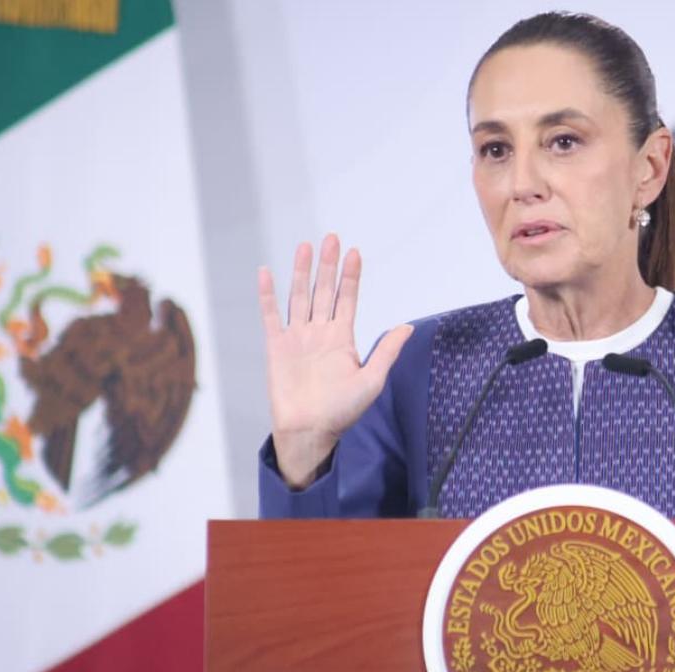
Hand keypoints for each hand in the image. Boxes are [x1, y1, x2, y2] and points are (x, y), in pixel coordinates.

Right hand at [258, 234, 411, 487]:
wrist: (310, 431)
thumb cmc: (342, 412)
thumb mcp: (372, 380)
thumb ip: (386, 351)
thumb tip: (407, 327)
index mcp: (342, 339)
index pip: (347, 299)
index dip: (351, 276)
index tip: (355, 252)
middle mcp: (320, 333)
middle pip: (324, 291)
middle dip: (328, 265)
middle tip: (331, 237)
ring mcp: (297, 338)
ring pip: (299, 297)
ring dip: (302, 272)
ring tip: (305, 247)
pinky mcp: (277, 347)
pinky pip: (271, 316)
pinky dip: (268, 295)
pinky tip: (267, 273)